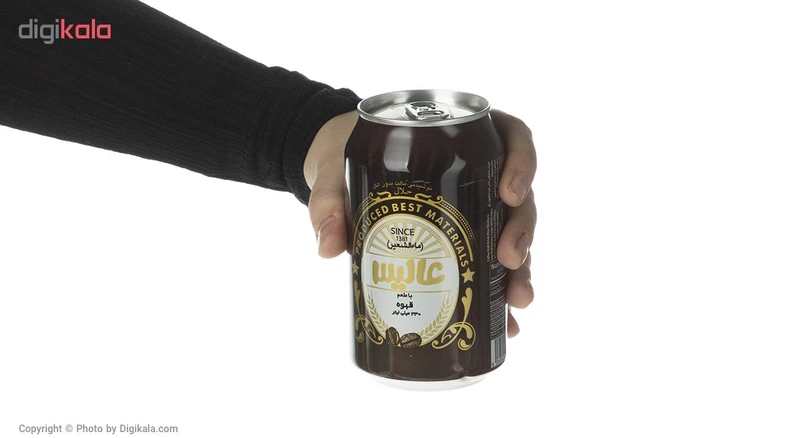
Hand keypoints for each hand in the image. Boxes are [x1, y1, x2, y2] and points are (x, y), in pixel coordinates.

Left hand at [304, 109, 535, 336]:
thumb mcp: (335, 172)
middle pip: (519, 195)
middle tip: (508, 258)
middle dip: (522, 229)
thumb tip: (328, 247)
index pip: (510, 136)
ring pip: (512, 233)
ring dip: (521, 268)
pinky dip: (501, 294)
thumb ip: (328, 200)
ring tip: (516, 300)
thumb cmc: (345, 160)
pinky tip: (507, 322)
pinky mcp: (465, 240)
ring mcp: (475, 208)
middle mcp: (477, 172)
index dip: (523, 161)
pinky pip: (493, 265)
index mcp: (458, 138)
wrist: (337, 178)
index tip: (510, 192)